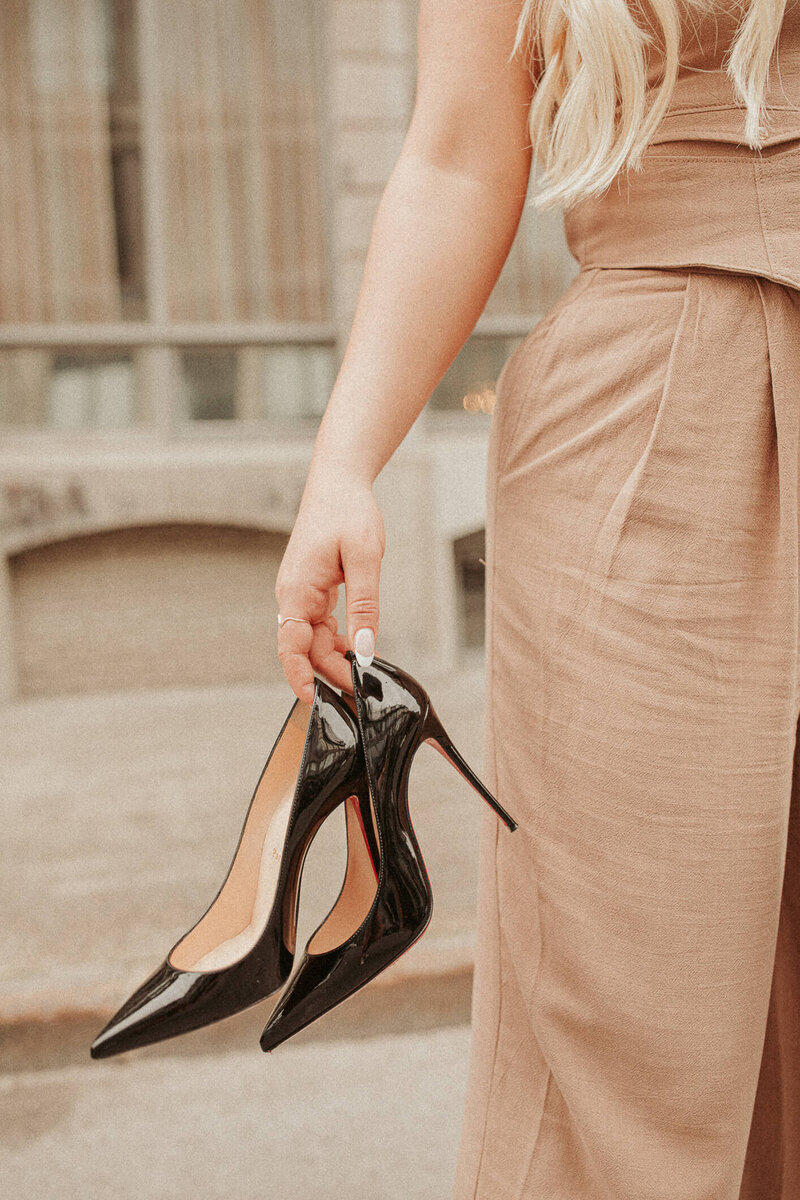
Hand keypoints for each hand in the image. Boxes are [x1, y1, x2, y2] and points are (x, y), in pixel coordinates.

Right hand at [275, 468, 384, 703]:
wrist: (338, 484)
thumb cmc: (347, 513)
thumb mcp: (364, 560)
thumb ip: (364, 606)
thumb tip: (364, 649)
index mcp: (297, 591)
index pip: (290, 646)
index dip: (299, 677)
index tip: (314, 701)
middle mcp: (293, 596)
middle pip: (306, 648)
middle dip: (330, 673)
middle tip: (362, 693)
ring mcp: (301, 594)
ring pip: (314, 639)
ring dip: (335, 659)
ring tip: (362, 678)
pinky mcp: (312, 591)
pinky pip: (320, 625)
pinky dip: (336, 640)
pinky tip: (356, 649)